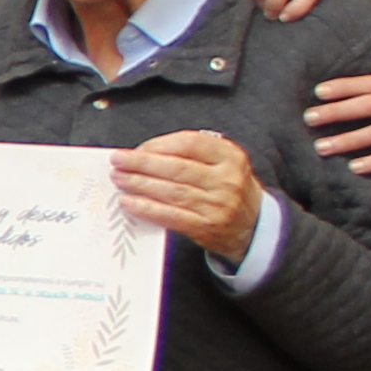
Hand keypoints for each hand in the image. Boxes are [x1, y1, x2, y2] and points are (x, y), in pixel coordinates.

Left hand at [113, 129, 267, 261]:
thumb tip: (144, 153)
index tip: (138, 148)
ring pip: (171, 191)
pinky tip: (128, 201)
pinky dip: (146, 208)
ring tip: (119, 178)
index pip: (189, 143)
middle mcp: (226, 180)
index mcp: (230, 156)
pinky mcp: (205, 226)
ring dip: (139, 184)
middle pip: (176, 167)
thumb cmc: (227, 188)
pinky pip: (170, 215)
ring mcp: (217, 205)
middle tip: (118, 161)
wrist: (252, 224)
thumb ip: (191, 154)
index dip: (159, 145)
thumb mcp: (222, 163)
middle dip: (141, 163)